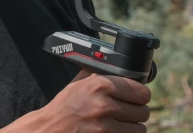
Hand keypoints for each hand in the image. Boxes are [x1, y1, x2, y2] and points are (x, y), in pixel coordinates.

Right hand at [0, 68, 151, 132]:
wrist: (49, 129)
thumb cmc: (64, 106)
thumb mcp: (78, 83)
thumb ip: (97, 73)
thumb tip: (115, 65)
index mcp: (100, 85)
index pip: (141, 91)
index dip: (139, 94)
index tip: (136, 96)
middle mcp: (104, 105)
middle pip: (143, 111)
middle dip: (136, 111)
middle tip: (127, 110)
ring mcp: (105, 126)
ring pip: (139, 128)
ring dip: (132, 125)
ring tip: (120, 121)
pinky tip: (115, 130)